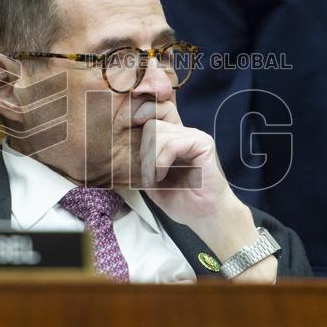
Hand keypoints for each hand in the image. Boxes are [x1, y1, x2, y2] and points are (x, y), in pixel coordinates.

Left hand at [133, 101, 275, 280]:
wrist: (204, 216)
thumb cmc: (181, 200)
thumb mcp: (152, 180)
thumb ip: (142, 162)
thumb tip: (122, 145)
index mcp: (174, 138)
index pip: (156, 111)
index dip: (143, 113)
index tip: (131, 125)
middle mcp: (185, 133)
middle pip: (152, 125)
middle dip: (143, 152)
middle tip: (147, 176)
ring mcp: (195, 136)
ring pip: (159, 133)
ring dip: (151, 161)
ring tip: (155, 179)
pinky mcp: (203, 144)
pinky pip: (172, 144)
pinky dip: (161, 162)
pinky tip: (162, 176)